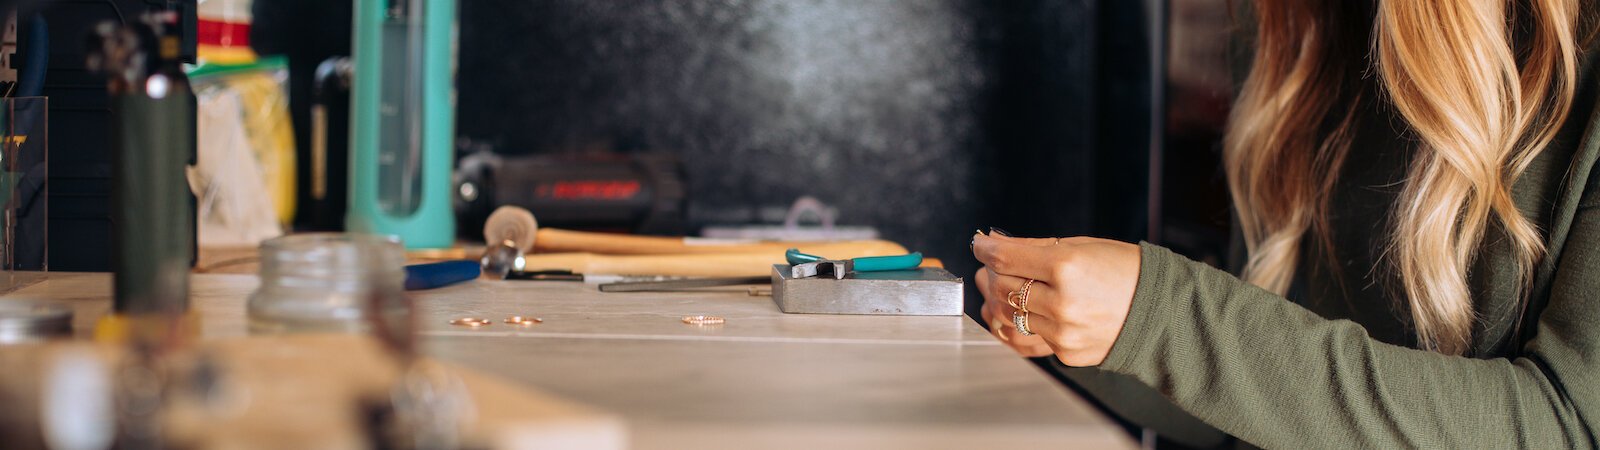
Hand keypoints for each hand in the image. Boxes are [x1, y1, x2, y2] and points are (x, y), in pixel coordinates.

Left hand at [972, 233, 1141, 366]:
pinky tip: (1008, 315)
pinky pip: (1025, 340)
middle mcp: (1062, 303)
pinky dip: (1011, 327)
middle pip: (1003, 287)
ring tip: (997, 288)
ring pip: (1008, 317)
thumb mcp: (1082, 246)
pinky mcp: (1066, 353)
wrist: (1161, 310)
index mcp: (1067, 267)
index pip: (1006, 258)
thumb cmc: (1125, 272)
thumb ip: (1035, 247)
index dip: (985, 249)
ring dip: (996, 300)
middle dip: (990, 273)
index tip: (979, 244)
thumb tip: (997, 244)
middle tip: (989, 265)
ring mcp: (1063, 333)